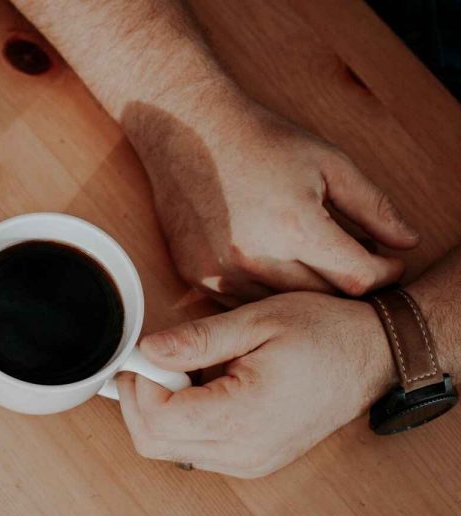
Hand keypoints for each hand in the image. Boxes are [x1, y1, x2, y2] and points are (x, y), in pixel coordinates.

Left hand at [116, 292, 395, 477]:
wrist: (375, 356)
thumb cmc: (324, 333)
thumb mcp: (257, 321)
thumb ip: (198, 340)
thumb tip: (147, 350)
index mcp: (244, 417)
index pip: (157, 419)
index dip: (139, 383)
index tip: (145, 351)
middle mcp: (243, 452)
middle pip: (152, 443)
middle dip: (139, 398)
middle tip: (156, 359)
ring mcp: (248, 462)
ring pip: (168, 449)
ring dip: (159, 410)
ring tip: (185, 369)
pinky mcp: (250, 461)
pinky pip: (192, 450)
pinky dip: (181, 420)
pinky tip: (201, 386)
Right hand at [125, 97, 418, 304]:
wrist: (186, 130)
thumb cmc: (259, 140)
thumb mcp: (328, 162)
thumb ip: (372, 205)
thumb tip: (408, 241)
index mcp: (296, 227)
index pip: (359, 277)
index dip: (385, 272)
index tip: (390, 263)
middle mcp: (257, 257)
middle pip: (323, 298)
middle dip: (349, 283)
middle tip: (358, 263)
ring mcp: (223, 272)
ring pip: (281, 307)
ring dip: (306, 292)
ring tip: (316, 264)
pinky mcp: (198, 277)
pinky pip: (243, 304)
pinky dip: (266, 293)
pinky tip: (275, 266)